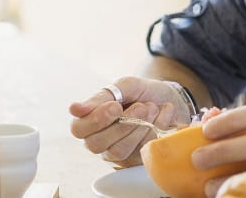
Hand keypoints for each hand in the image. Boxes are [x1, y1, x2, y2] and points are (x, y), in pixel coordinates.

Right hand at [68, 77, 191, 167]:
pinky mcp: (137, 160)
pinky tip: (163, 114)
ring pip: (118, 151)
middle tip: (141, 106)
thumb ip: (102, 96)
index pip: (78, 129)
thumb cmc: (142, 92)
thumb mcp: (125, 86)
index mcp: (91, 121)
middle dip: (122, 124)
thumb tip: (74, 109)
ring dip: (139, 128)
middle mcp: (100, 140)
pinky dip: (156, 128)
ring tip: (152, 108)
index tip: (116, 106)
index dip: (96, 119)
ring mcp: (118, 153)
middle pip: (96, 144)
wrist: (171, 98)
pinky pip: (141, 152)